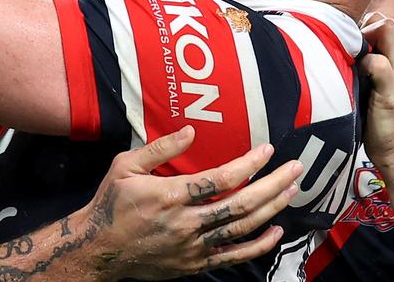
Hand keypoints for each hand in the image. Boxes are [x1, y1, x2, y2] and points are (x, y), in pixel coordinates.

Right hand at [72, 126, 302, 278]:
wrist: (98, 248)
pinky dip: (259, 245)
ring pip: (242, 228)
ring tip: (291, 191)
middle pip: (241, 204)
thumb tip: (191, 130)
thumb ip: (160, 148)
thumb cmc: (111, 203)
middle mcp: (186, 222)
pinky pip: (234, 255)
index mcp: (170, 195)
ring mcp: (193, 246)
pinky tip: (276, 231)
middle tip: (295, 169)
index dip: (249, 165)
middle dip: (273, 185)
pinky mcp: (195, 263)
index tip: (267, 151)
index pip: (221, 179)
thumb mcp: (125, 166)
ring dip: (272, 209)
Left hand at [360, 13, 393, 168]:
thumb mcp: (388, 75)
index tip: (352, 52)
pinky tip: (357, 82)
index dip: (362, 31)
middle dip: (360, 33)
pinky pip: (374, 61)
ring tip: (354, 69)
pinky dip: (360, 66)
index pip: (383, 21)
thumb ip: (375, 52)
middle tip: (350, 59)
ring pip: (382, 29)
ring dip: (360, 45)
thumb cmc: (386, 111)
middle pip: (382, 21)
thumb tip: (343, 33)